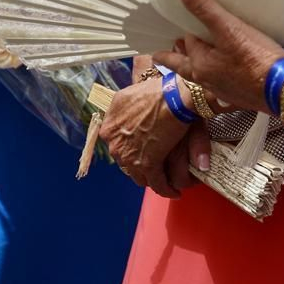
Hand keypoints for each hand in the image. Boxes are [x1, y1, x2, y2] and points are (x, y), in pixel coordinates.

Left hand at [98, 70, 204, 196]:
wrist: (172, 96)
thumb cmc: (155, 92)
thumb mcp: (128, 97)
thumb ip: (121, 112)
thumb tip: (123, 123)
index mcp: (108, 128)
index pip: (117, 145)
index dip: (131, 147)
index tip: (141, 149)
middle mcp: (114, 144)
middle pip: (126, 161)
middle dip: (140, 163)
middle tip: (155, 162)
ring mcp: (129, 156)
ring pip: (139, 176)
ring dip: (152, 178)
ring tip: (164, 179)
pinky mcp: (147, 164)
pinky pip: (156, 183)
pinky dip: (165, 189)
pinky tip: (174, 192)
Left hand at [151, 0, 283, 114]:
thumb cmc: (255, 58)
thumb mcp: (229, 29)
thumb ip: (206, 9)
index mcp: (200, 65)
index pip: (187, 43)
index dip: (183, 34)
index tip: (169, 35)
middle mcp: (208, 81)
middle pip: (186, 67)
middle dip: (176, 60)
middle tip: (162, 56)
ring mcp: (225, 91)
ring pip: (204, 76)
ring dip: (198, 67)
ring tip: (195, 61)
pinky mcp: (242, 95)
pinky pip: (222, 82)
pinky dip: (219, 74)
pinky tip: (228, 70)